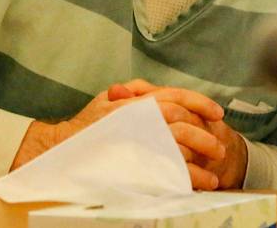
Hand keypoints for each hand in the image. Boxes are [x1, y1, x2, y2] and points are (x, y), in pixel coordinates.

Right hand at [10, 79, 226, 190]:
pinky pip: (164, 172)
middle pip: (181, 123)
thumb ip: (132, 93)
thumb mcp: (107, 100)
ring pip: (176, 149)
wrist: (57, 149)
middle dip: (204, 137)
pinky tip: (195, 187)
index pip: (176, 96)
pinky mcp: (132, 164)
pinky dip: (183, 179)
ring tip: (212, 177)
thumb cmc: (84, 125)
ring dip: (199, 163)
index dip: (200, 103)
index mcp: (136, 100)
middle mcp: (138, 117)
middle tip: (219, 149)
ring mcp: (135, 141)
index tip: (218, 114)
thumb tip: (152, 89)